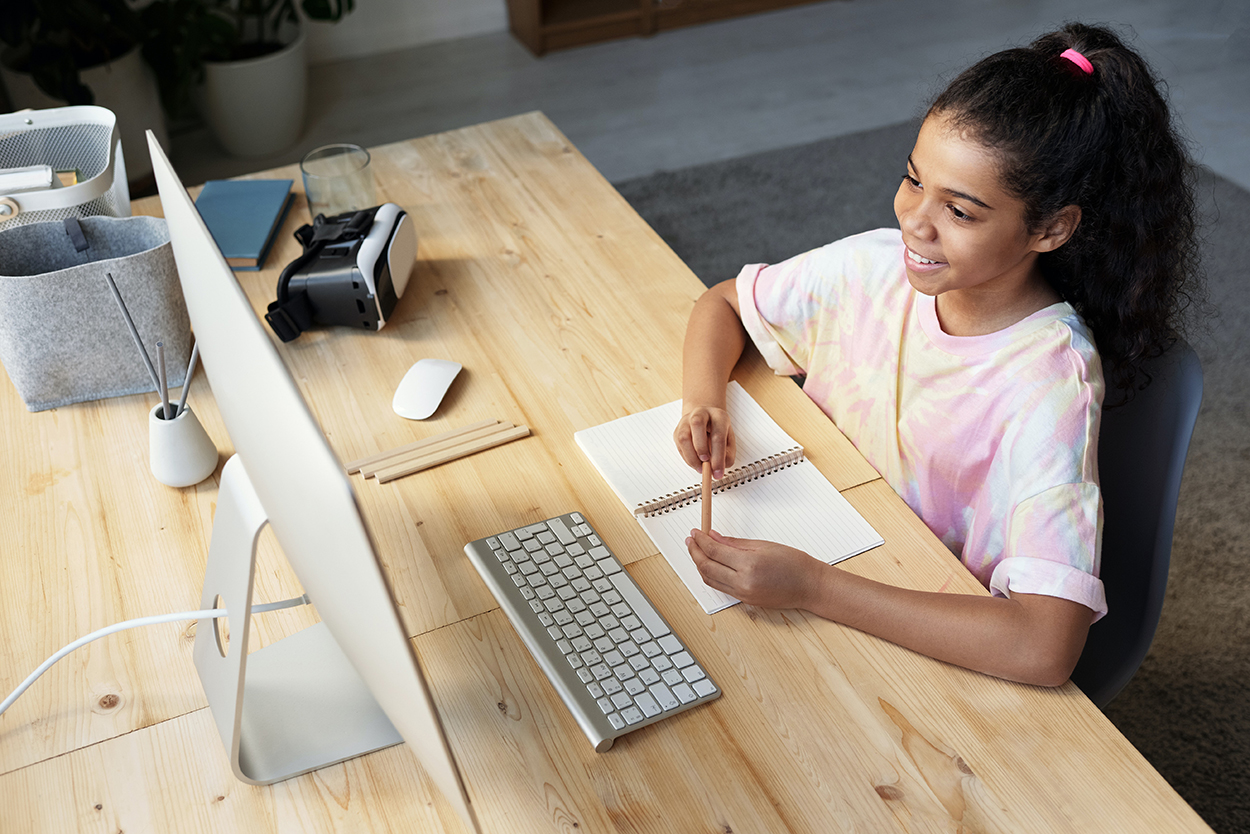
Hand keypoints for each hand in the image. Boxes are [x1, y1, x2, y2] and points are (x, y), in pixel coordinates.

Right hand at [673, 405, 735, 478]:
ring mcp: (686, 421)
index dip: (718, 457)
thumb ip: (727, 456)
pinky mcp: (678, 430)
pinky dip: (687, 458)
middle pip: (697, 425)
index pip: (718, 435)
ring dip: (691, 456)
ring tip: (700, 468)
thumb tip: (718, 468)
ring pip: (683, 437)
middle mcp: (701, 414)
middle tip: (706, 465)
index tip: (718, 473)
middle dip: (701, 448)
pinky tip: (695, 463)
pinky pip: (679, 446)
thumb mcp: (729, 442)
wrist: (706, 420)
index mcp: (718, 416)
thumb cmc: (718, 432)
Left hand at [686, 529, 826, 609]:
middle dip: (695, 553)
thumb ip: (734, 543)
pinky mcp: (745, 601)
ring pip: (710, 580)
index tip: (695, 533)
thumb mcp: (763, 545)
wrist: (810, 586)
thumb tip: (713, 537)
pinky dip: (711, 576)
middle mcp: (744, 582)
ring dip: (700, 565)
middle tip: (691, 540)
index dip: (701, 541)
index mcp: (749, 565)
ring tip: (697, 551)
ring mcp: (743, 594)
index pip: (714, 551)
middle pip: (707, 567)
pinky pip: (721, 588)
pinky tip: (710, 565)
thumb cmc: (793, 563)